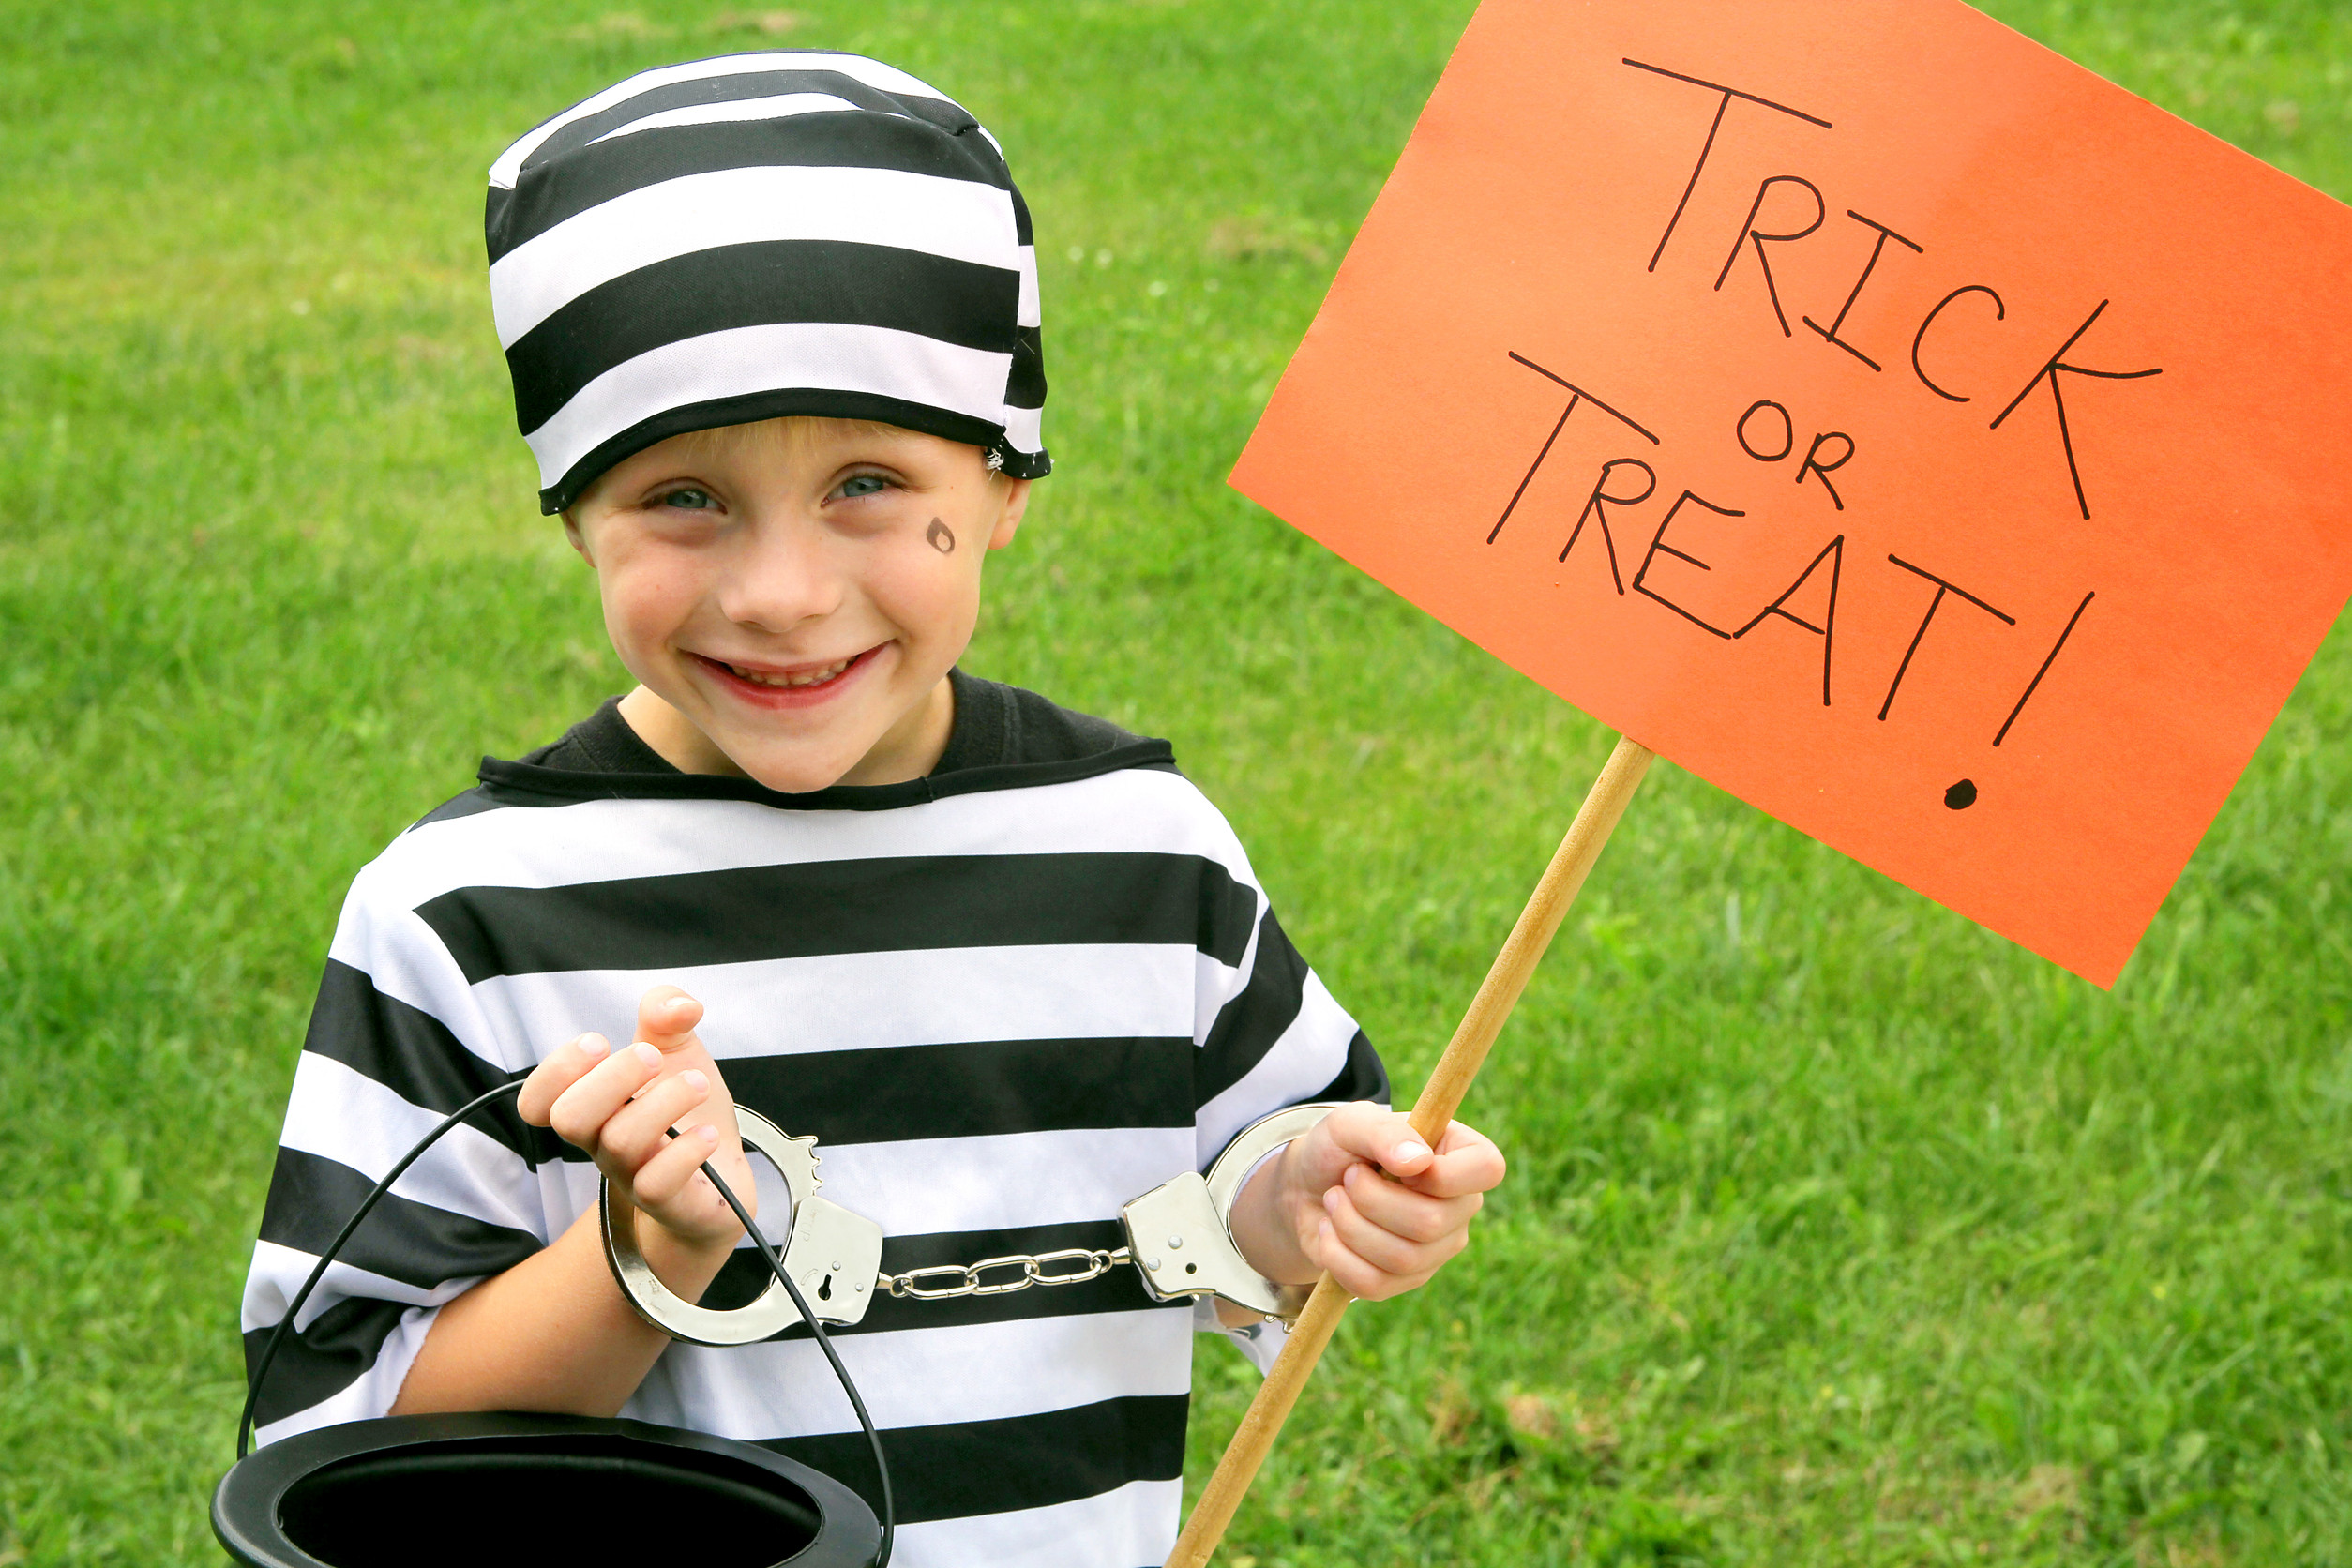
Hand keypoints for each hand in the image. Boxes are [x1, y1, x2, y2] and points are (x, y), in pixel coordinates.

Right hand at [516, 985, 751, 1249]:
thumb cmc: (687, 1112)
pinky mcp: (667, 1203)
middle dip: (612, 1078)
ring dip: (664, 1101)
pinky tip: (708, 1135)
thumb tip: (679, 1005)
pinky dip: (685, 1151)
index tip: (599, 1042)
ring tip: (699, 1083)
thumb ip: (667, 1016)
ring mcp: (630, 1176)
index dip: (555, 1071)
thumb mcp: (679, 1052)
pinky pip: (656, 1184)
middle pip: (570, 1119)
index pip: (536, 1103)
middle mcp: (601, 1143)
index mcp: (594, 1107)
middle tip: (653, 1057)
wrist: (723, 1177)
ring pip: (619, 1143)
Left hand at [1242, 1101, 1504, 1301]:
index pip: (1487, 1170)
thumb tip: (1419, 1163)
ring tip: (1335, 1201)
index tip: (1396, 1165)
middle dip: (1371, 1200)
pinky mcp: (1406, 1279)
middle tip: (1347, 1178)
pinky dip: (1338, 1257)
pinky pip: (1376, 1283)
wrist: (1303, 1189)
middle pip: (1432, 1222)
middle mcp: (1460, 1204)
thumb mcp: (1351, 1124)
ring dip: (1350, 1226)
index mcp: (1462, 1154)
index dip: (1440, 1175)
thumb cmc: (1337, 1148)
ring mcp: (1438, 1248)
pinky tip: (1331, 1233)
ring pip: (1403, 1258)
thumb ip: (1384, 1132)